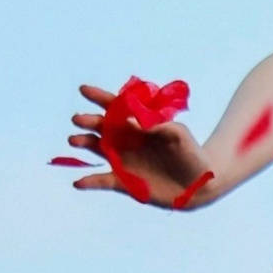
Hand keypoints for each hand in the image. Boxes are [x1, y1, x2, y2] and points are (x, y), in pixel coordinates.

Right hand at [67, 81, 209, 202]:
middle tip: (79, 119)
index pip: (116, 107)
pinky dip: (89, 181)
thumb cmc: (190, 152)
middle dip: (88, 121)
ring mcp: (122, 160)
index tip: (83, 89)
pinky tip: (78, 182)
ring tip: (74, 140)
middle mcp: (126, 140)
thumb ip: (157, 125)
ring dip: (84, 143)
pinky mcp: (123, 182)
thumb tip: (132, 121)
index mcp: (138, 124)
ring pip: (97, 149)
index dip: (99, 97)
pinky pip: (102, 181)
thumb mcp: (178, 134)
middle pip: (101, 127)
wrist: (198, 183)